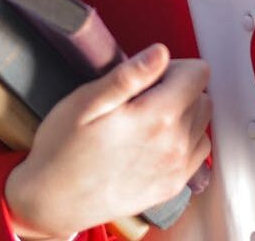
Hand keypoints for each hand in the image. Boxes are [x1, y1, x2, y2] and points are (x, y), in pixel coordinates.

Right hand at [4, 44, 212, 238]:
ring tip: (146, 121)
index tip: (149, 77)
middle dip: (178, 89)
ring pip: (201, 125)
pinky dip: (183, 142)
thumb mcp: (86, 102)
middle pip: (202, 98)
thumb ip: (128, 76)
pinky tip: (154, 142)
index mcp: (156, 117)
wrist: (52, 202)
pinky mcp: (172, 187)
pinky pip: (196, 153)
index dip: (172, 67)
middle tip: (142, 98)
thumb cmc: (62, 150)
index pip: (198, 73)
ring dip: (183, 116)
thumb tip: (160, 53)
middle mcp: (174, 145)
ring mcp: (176, 169)